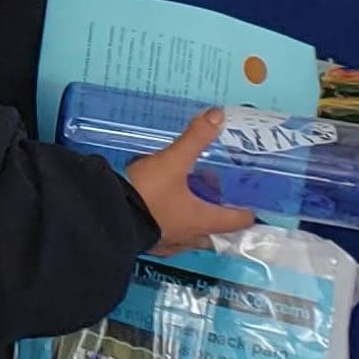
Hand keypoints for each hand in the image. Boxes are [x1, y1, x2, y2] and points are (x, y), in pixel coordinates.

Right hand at [123, 109, 256, 253]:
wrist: (105, 217)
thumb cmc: (147, 194)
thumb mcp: (172, 161)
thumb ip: (195, 139)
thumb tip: (218, 115)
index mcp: (204, 220)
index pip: (239, 220)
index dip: (250, 209)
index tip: (253, 198)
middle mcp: (191, 236)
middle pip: (216, 229)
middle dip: (219, 211)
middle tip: (217, 191)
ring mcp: (169, 243)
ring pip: (192, 232)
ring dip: (194, 217)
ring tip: (189, 195)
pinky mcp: (149, 243)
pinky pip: (169, 234)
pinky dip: (171, 222)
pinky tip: (162, 208)